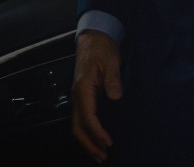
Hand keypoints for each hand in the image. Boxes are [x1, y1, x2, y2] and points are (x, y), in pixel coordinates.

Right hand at [72, 30, 123, 162]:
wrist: (94, 39)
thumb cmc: (101, 49)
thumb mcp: (110, 60)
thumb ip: (113, 79)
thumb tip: (115, 96)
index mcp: (83, 88)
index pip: (88, 116)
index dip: (97, 132)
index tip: (108, 142)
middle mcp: (78, 96)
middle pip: (78, 127)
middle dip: (89, 145)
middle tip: (103, 157)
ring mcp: (79, 98)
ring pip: (78, 126)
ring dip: (88, 142)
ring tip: (100, 155)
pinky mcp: (84, 98)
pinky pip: (82, 120)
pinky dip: (88, 133)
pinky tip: (96, 139)